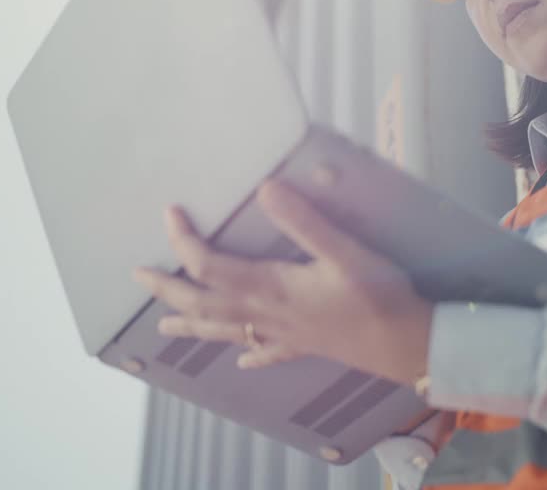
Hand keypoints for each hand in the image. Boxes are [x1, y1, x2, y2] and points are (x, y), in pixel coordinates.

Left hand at [132, 179, 434, 384]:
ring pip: (225, 330)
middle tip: (137, 276)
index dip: (185, 240)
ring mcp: (284, 334)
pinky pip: (266, 352)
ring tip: (163, 324)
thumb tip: (265, 188)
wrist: (409, 345)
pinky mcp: (304, 346)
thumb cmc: (380, 296)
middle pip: (205, 301)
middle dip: (169, 287)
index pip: (210, 264)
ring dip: (192, 323)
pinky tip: (240, 358)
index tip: (171, 211)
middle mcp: (267, 314)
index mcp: (270, 287)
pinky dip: (249, 353)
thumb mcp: (346, 252)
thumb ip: (304, 221)